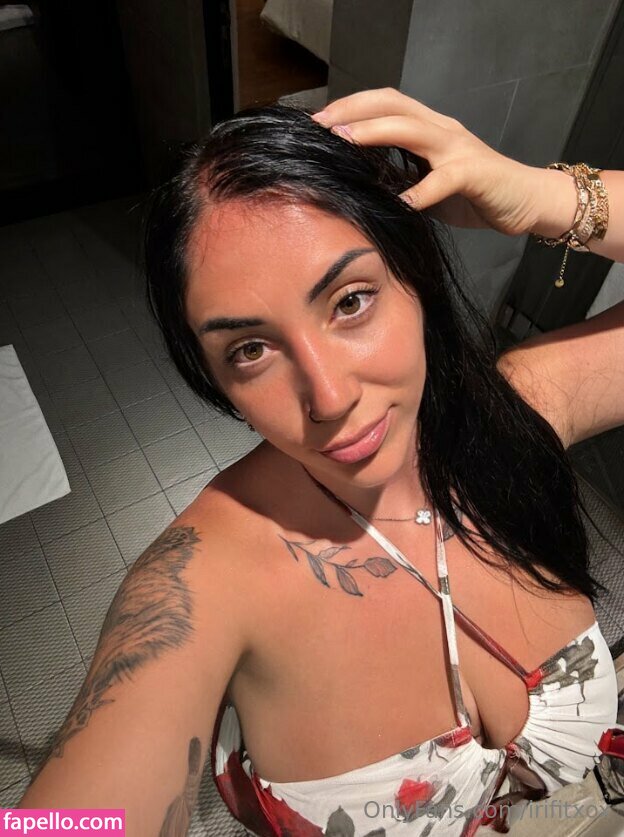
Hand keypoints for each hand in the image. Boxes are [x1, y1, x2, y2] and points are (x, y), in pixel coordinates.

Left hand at [312, 88, 562, 236]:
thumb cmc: (473, 195)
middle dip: (352, 111)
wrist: (524, 201)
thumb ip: (400, 178)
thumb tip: (359, 186)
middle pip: (392, 105)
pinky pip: (443, 180)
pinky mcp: (474, 173)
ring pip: (411, 129)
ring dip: (375, 134)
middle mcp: (441, 129)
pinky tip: (401, 203)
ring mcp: (458, 148)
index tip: (319, 121)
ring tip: (345, 143)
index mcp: (428, 128)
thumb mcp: (427, 184)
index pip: (384, 103)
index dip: (351, 106)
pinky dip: (420, 192)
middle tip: (321, 126)